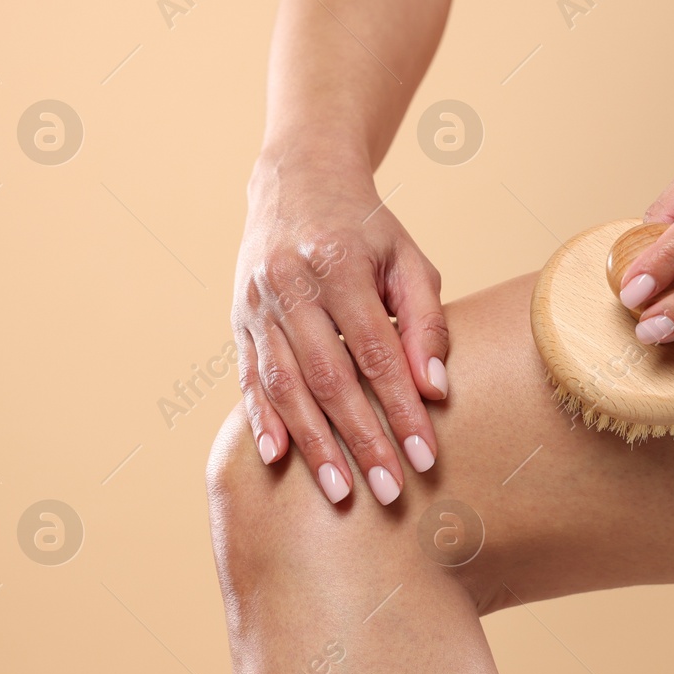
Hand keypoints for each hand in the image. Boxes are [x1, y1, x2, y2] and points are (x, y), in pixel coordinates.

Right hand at [233, 159, 447, 504]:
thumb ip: (425, 322)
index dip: (400, 408)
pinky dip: (262, 420)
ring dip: (313, 443)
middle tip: (388, 492)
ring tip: (340, 492)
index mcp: (339, 264)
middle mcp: (291, 285)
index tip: (425, 456)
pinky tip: (278, 460)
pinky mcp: (238, 319)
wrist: (297, 181)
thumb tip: (435, 390)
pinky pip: (248, 377)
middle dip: (360, 440)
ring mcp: (257, 304)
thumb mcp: (408, 259)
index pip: (376, 352)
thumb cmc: (366, 229)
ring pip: (285, 385)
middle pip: (329, 378)